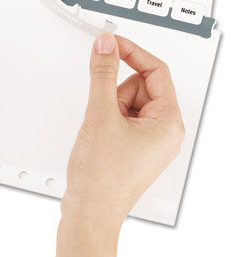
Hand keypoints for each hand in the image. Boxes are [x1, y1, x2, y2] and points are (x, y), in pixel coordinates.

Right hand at [64, 33, 184, 229]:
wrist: (88, 213)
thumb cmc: (102, 178)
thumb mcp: (100, 115)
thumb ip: (102, 73)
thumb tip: (107, 45)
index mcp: (168, 123)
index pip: (155, 71)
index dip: (131, 52)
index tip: (110, 43)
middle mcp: (163, 132)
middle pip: (139, 87)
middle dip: (114, 94)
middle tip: (103, 115)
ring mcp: (148, 142)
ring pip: (126, 103)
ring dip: (107, 109)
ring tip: (99, 133)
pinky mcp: (132, 148)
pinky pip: (120, 119)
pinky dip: (104, 120)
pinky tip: (98, 139)